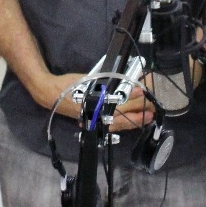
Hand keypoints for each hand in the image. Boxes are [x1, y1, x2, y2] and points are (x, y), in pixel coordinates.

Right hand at [39, 72, 153, 131]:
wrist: (52, 94)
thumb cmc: (70, 85)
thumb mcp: (89, 79)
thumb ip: (107, 81)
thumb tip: (125, 80)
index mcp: (96, 102)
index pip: (118, 100)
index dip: (132, 95)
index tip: (142, 89)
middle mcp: (97, 114)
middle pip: (122, 113)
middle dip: (139, 108)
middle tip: (153, 105)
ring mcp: (95, 120)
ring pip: (119, 123)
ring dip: (135, 119)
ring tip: (149, 117)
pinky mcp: (94, 122)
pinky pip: (112, 126)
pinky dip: (124, 125)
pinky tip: (133, 122)